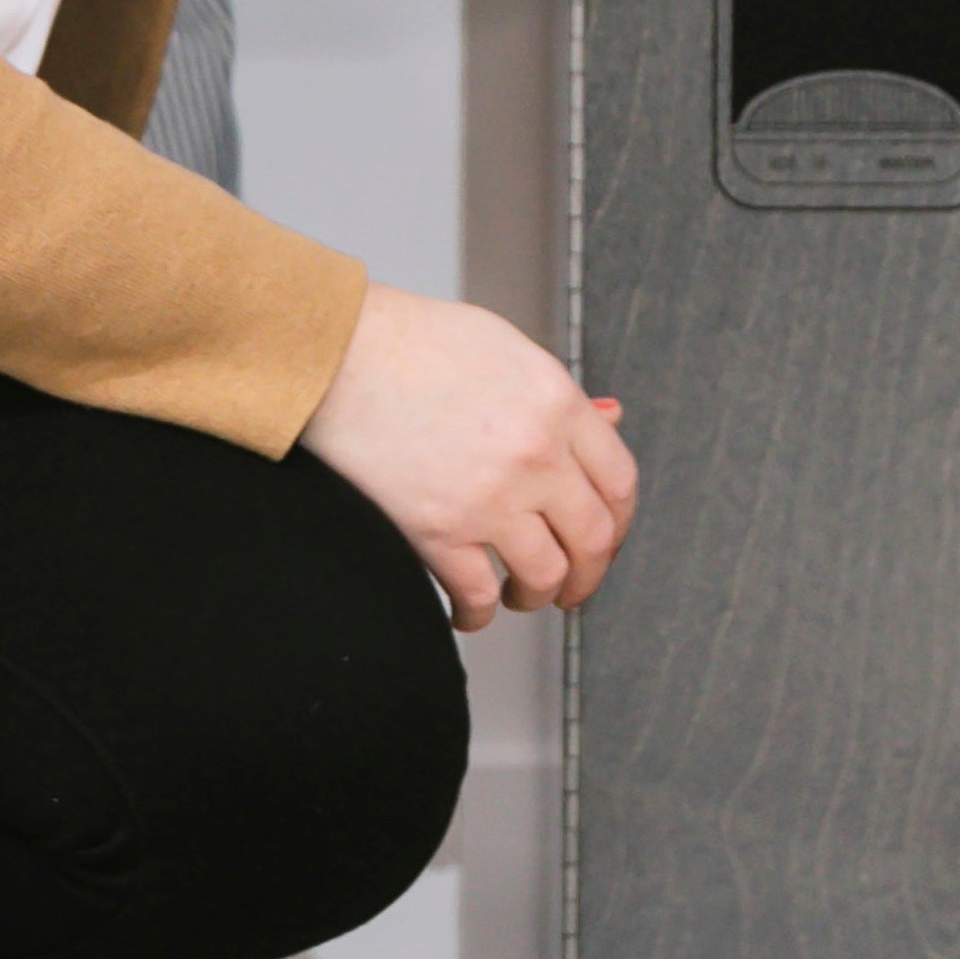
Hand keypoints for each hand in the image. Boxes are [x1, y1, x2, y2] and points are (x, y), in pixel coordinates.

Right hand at [299, 286, 638, 629]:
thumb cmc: (415, 344)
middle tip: (574, 586)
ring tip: (520, 594)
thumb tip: (609, 418)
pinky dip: (479, 615)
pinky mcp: (437, 530)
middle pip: (593, 538)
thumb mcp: (509, 349)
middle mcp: (536, 454)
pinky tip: (470, 610)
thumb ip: (561, 394)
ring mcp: (489, 497)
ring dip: (537, 596)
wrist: (340, 354)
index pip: (619, 482)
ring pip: (545, 575)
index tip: (604, 539)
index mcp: (558, 404)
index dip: (617, 523)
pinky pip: (477, 594)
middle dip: (589, 574)